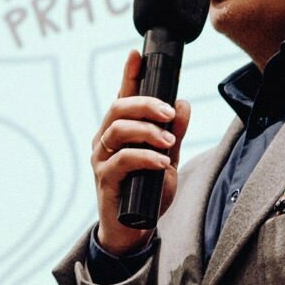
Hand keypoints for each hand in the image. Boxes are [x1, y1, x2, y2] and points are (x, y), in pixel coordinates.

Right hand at [91, 48, 188, 253]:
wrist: (134, 230)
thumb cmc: (147, 192)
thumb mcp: (168, 158)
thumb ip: (175, 133)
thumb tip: (183, 104)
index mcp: (119, 131)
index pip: (123, 97)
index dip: (129, 74)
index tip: (137, 54)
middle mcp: (105, 141)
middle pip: (118, 109)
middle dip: (146, 104)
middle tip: (170, 112)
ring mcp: (102, 160)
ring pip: (117, 130)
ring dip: (147, 131)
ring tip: (168, 141)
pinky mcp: (105, 180)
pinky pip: (121, 160)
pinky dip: (144, 157)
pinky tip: (162, 162)